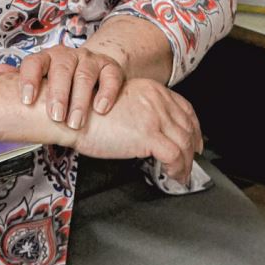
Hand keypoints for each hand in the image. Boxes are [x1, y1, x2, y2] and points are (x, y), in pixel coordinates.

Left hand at [9, 46, 125, 129]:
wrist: (96, 71)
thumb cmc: (62, 80)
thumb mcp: (42, 78)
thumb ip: (20, 77)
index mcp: (47, 58)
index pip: (34, 62)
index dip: (29, 79)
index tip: (26, 100)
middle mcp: (68, 56)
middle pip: (62, 68)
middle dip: (58, 94)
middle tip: (55, 116)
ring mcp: (90, 60)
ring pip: (85, 74)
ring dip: (79, 100)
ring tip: (75, 122)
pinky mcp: (110, 68)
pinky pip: (110, 77)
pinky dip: (106, 92)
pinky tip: (100, 108)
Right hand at [72, 77, 203, 182]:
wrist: (70, 116)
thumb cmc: (86, 112)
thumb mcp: (120, 102)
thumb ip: (140, 110)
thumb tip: (153, 130)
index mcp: (150, 89)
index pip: (183, 107)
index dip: (193, 125)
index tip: (194, 139)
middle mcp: (156, 99)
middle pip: (187, 125)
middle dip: (193, 146)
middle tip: (192, 161)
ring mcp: (154, 117)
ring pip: (184, 142)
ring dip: (186, 163)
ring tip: (181, 175)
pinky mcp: (148, 135)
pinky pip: (175, 156)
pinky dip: (178, 169)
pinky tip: (173, 176)